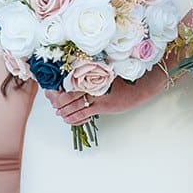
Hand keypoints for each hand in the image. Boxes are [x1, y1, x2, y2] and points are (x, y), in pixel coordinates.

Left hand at [45, 67, 161, 125]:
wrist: (140, 86)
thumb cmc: (125, 80)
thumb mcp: (107, 74)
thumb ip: (93, 76)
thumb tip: (80, 81)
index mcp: (91, 74)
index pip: (69, 81)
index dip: (59, 89)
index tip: (53, 92)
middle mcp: (92, 83)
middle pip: (68, 93)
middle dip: (58, 101)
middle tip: (54, 105)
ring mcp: (96, 95)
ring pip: (73, 104)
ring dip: (64, 110)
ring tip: (59, 113)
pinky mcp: (102, 106)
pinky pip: (83, 114)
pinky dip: (73, 117)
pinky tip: (68, 119)